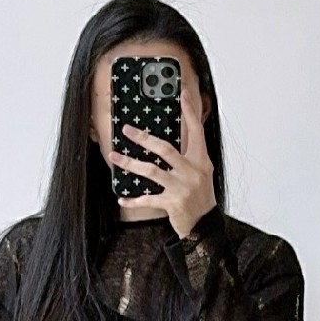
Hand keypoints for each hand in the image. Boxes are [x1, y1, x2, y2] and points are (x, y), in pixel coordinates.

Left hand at [110, 90, 216, 238]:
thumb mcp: (200, 172)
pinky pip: (148, 199)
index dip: (190, 111)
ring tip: (114, 156)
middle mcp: (193, 172)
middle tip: (127, 129)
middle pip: (165, 149)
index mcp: (201, 161)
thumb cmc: (199, 197)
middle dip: (143, 138)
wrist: (205, 227)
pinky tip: (122, 199)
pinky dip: (133, 200)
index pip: (196, 131)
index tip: (183, 93)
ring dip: (130, 163)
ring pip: (152, 171)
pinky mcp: (173, 204)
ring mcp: (182, 188)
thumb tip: (167, 139)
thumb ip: (188, 155)